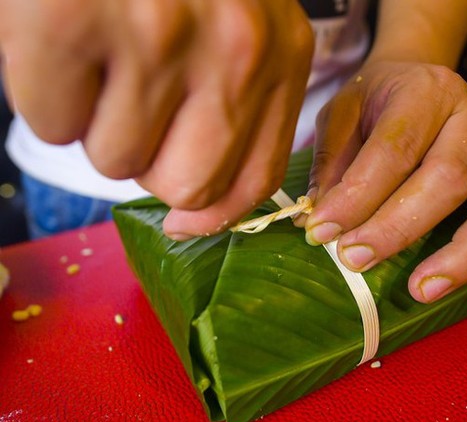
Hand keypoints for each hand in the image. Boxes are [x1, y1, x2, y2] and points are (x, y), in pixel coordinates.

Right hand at [0, 0, 313, 237]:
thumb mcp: (240, 24)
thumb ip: (238, 114)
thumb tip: (194, 214)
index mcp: (280, 52)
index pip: (255, 179)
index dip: (211, 211)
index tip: (184, 217)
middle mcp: (234, 49)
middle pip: (186, 186)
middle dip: (150, 158)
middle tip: (131, 102)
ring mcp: (157, 35)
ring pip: (113, 159)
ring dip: (96, 119)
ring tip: (101, 52)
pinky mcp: (74, 21)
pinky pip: (52, 122)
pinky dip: (47, 94)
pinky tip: (65, 41)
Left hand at [299, 61, 466, 302]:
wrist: (419, 83)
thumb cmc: (377, 102)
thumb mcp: (342, 112)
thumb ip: (332, 160)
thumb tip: (322, 221)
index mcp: (428, 91)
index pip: (396, 147)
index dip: (358, 196)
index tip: (321, 231)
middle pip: (450, 179)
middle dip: (399, 228)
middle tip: (355, 260)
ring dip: (463, 257)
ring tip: (420, 290)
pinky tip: (459, 274)